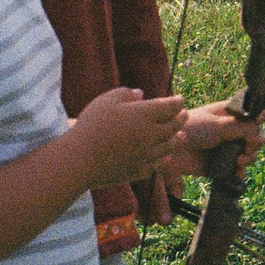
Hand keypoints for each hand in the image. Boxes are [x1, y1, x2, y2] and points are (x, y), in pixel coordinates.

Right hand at [69, 87, 187, 189]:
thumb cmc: (91, 125)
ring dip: (177, 140)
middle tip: (185, 114)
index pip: (171, 106)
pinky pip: (155, 166)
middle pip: (173, 126)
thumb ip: (126, 94)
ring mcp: (146, 155)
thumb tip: (141, 94)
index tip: (179, 98)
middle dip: (181, 119)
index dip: (177, 101)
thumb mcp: (107, 100)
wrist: (79, 159)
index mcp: (145, 115)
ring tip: (181, 135)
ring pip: (168, 147)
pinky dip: (163, 160)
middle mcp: (151, 135)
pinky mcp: (137, 171)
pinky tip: (165, 158)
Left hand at [156, 97, 264, 182]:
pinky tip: (237, 172)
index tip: (260, 122)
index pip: (253, 114)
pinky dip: (240, 172)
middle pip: (255, 136)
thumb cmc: (192, 129)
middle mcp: (231, 131)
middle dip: (256, 142)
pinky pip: (237, 170)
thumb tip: (261, 132)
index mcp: (231, 114)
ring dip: (249, 158)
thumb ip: (243, 127)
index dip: (260, 118)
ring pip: (249, 154)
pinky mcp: (220, 165)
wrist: (170, 149)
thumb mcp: (219, 125)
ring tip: (240, 160)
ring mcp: (226, 148)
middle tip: (249, 146)